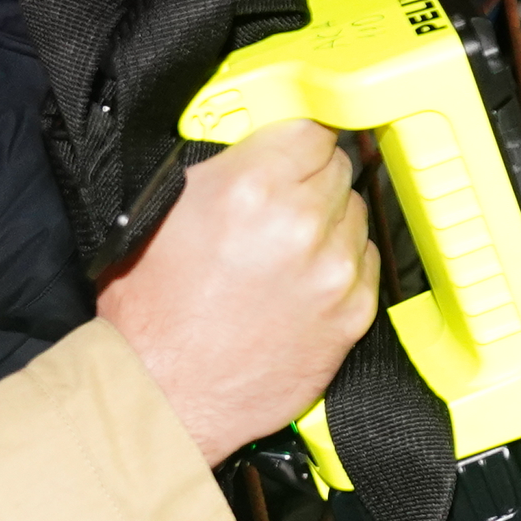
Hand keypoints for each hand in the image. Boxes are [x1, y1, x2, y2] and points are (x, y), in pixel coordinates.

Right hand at [98, 119, 376, 459]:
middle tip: (278, 206)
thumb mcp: (167, 208)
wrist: (161, 393)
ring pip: (357, 214)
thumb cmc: (152, 312)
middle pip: (339, 167)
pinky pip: (368, 263)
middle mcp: (302, 222)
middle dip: (311, 181)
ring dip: (329, 224)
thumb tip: (264, 144)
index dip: (297, 142)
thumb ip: (228, 165)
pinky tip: (302, 282)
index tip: (291, 151)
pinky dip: (341, 266)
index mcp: (254, 185)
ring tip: (284, 251)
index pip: (312, 128)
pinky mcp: (354, 313)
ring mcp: (334, 270)